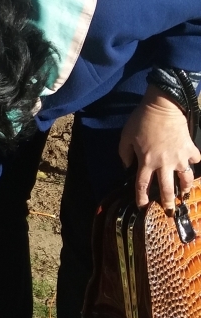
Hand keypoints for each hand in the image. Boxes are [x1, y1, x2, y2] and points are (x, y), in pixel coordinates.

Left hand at [119, 86, 199, 209]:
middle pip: (166, 189)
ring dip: (185, 188)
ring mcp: (179, 158)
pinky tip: (191, 164)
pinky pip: (195, 161)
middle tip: (169, 211)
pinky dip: (193, 163)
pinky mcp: (190, 149)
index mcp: (146, 162)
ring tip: (184, 193)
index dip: (141, 198)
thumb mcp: (125, 136)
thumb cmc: (141, 120)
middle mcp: (164, 164)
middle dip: (167, 203)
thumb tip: (127, 167)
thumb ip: (124, 154)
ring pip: (185, 179)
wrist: (162, 106)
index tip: (142, 206)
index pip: (142, 185)